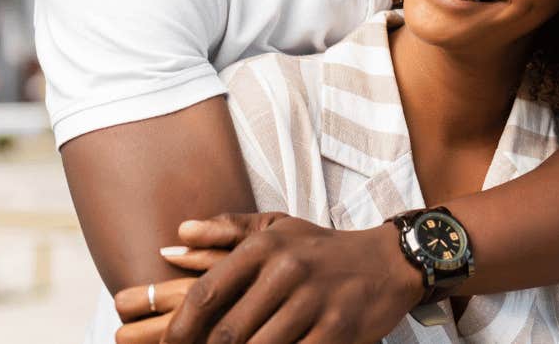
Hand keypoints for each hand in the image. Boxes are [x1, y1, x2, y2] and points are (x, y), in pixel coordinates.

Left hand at [152, 212, 424, 343]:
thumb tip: (173, 239)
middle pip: (228, 332)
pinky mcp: (336, 331)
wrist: (385, 262)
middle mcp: (286, 270)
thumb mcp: (276, 227)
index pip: (207, 293)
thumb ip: (225, 230)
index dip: (178, 329)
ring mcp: (313, 302)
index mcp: (265, 245)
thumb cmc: (319, 248)